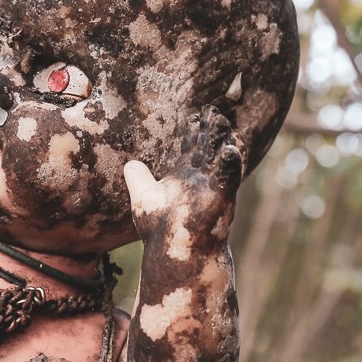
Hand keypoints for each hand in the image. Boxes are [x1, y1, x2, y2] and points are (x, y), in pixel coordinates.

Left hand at [124, 105, 242, 246]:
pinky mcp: (220, 198)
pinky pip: (228, 177)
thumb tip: (130, 164)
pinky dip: (230, 163)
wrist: (173, 251)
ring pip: (220, 156)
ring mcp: (213, 187)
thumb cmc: (161, 228)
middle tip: (212, 109)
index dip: (193, 129)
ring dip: (222, 138)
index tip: (193, 113)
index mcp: (186, 175)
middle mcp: (202, 178)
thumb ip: (138, 179)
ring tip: (222, 121)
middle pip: (208, 146)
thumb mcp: (144, 197)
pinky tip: (230, 149)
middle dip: (210, 128)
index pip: (192, 146)